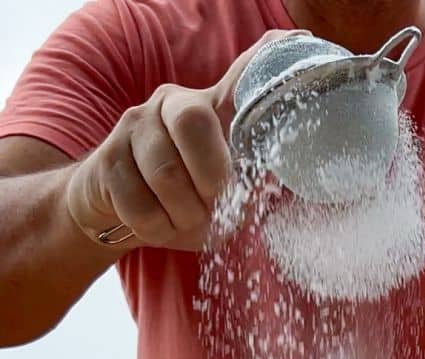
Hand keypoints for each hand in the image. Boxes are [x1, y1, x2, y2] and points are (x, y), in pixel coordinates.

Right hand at [66, 28, 307, 251]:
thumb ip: (249, 187)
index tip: (294, 44)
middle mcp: (172, 104)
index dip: (261, 65)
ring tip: (185, 220)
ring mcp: (135, 125)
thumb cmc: (185, 202)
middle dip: (210, 175)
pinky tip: (159, 223)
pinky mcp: (108, 157)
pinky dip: (156, 227)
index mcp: (211, 109)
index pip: (238, 79)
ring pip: (165, 172)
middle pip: (193, 121)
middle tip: (213, 202)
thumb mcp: (225, 198)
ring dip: (184, 214)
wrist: (123, 213)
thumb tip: (264, 186)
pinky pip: (139, 204)